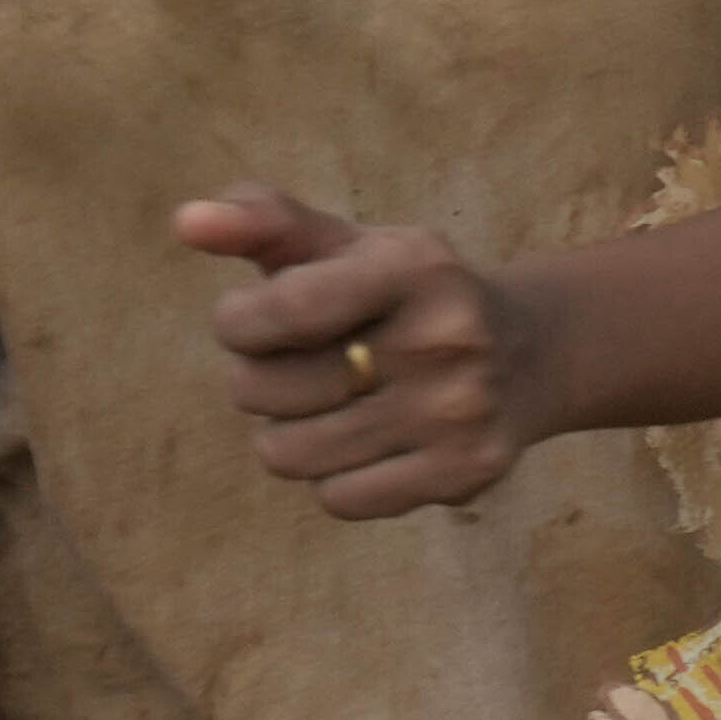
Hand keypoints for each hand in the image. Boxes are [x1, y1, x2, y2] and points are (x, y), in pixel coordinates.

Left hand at [174, 188, 568, 517]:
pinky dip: (335, 477)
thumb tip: (187, 222)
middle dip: (258, 379)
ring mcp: (459, 412)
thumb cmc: (402, 292)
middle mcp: (445, 339)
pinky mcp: (466, 471)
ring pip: (289, 454)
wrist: (532, 351)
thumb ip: (263, 221)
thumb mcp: (344, 242)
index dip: (238, 323)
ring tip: (329, 405)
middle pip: (262, 391)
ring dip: (290, 433)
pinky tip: (368, 443)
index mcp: (414, 267)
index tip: (255, 318)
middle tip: (301, 365)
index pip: (279, 312)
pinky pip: (339, 498)